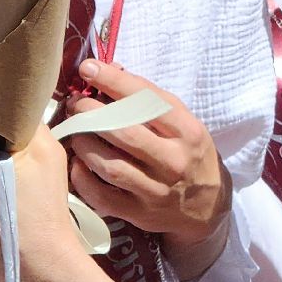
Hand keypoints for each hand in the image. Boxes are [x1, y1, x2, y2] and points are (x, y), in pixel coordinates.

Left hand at [65, 60, 232, 276]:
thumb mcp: (184, 123)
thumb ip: (151, 100)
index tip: (88, 68)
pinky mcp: (140, 214)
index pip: (148, 100)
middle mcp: (174, 161)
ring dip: (84, 144)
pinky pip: (102, 197)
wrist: (208, 207)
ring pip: (110, 165)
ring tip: (74, 131)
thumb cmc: (189, 154)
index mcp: (188, 132)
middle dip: (91, 113)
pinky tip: (77, 163)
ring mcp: (156, 190)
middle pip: (124, 132)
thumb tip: (110, 71)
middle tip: (74, 103)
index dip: (113, 81)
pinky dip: (83, 179)